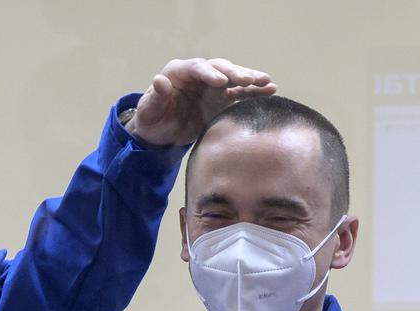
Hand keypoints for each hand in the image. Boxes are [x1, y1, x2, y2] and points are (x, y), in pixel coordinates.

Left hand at [126, 58, 276, 147]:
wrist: (160, 133)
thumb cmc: (152, 119)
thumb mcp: (149, 111)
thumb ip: (155, 97)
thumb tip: (160, 80)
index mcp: (179, 72)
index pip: (196, 68)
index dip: (209, 73)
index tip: (220, 81)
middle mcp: (199, 74)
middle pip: (219, 69)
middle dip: (234, 73)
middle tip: (248, 79)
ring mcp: (212, 86)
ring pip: (233, 78)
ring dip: (250, 79)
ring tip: (267, 82)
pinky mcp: (222, 99)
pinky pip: (240, 92)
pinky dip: (254, 92)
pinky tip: (271, 90)